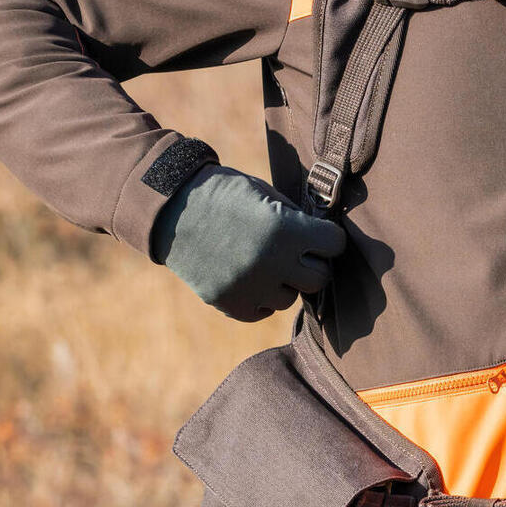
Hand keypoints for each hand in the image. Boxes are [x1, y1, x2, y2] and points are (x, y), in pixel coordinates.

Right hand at [150, 165, 347, 320]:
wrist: (171, 209)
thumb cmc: (225, 195)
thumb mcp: (267, 194)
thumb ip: (299, 220)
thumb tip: (326, 242)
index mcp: (286, 230)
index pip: (335, 245)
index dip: (328, 238)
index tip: (319, 236)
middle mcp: (272, 263)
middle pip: (319, 279)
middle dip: (312, 264)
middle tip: (297, 253)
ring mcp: (250, 287)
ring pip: (290, 298)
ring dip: (284, 282)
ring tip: (265, 261)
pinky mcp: (230, 304)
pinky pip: (263, 312)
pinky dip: (261, 298)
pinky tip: (250, 277)